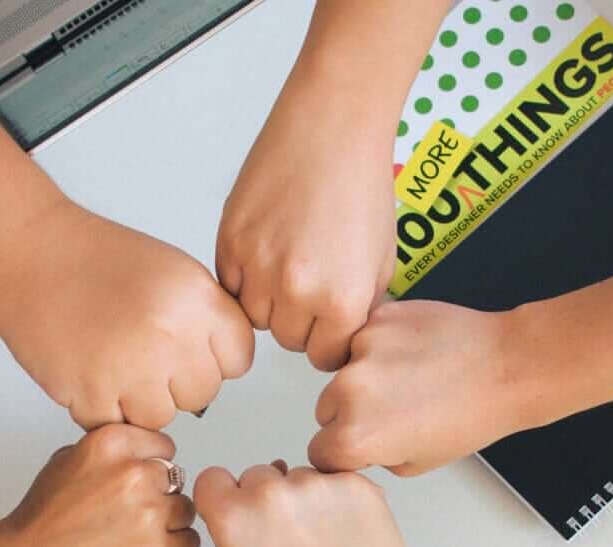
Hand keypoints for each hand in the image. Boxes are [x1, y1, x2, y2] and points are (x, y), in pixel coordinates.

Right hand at [0, 204, 253, 428]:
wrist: (30, 255)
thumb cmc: (98, 260)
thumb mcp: (174, 271)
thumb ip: (206, 318)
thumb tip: (223, 365)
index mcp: (196, 299)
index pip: (238, 359)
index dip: (214, 357)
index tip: (191, 349)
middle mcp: (169, 335)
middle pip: (202, 394)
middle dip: (177, 381)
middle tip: (144, 353)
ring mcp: (130, 369)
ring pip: (162, 417)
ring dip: (140, 400)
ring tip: (114, 361)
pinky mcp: (91, 395)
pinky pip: (117, 426)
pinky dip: (103, 408)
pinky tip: (91, 371)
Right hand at [0, 425, 200, 546]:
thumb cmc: (38, 521)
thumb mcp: (66, 461)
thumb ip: (109, 453)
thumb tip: (141, 457)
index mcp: (112, 443)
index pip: (163, 446)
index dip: (151, 468)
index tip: (135, 486)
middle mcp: (134, 472)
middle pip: (176, 480)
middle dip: (159, 497)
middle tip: (128, 518)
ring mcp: (149, 512)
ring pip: (186, 511)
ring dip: (168, 525)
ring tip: (133, 539)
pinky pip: (189, 543)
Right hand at [194, 462, 428, 546]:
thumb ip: (240, 529)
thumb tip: (251, 498)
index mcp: (232, 519)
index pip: (212, 478)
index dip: (227, 495)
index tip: (243, 512)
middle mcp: (267, 492)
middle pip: (257, 474)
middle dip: (269, 496)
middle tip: (293, 535)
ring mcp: (312, 482)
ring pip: (299, 474)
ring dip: (307, 495)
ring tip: (327, 537)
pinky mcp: (352, 480)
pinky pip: (334, 477)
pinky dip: (340, 496)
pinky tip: (350, 530)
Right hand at [216, 81, 394, 370]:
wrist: (333, 125)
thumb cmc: (362, 180)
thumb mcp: (382, 258)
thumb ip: (361, 306)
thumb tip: (342, 336)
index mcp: (342, 300)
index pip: (325, 355)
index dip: (328, 338)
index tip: (328, 322)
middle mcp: (297, 290)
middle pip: (287, 340)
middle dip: (300, 319)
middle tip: (310, 283)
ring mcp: (258, 266)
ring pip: (255, 317)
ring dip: (269, 300)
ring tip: (288, 262)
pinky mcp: (229, 241)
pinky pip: (230, 285)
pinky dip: (245, 276)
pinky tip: (268, 247)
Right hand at [309, 300, 553, 475]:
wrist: (507, 366)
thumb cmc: (473, 415)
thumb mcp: (416, 463)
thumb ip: (372, 455)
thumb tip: (354, 444)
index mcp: (356, 436)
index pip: (319, 451)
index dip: (341, 452)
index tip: (359, 445)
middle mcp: (350, 391)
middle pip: (325, 408)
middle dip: (350, 412)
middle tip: (394, 410)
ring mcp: (362, 349)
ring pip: (343, 370)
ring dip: (364, 376)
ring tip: (410, 379)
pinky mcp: (378, 319)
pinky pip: (363, 338)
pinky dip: (381, 346)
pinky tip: (413, 354)